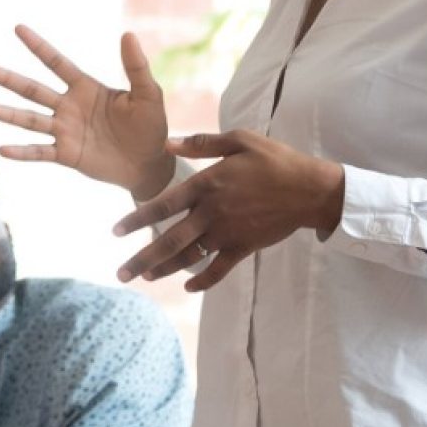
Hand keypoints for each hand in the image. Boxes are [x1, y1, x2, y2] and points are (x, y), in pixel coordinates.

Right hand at [0, 27, 172, 197]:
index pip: (57, 63)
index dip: (38, 46)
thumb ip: (136, 67)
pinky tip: (2, 149)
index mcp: (86, 87)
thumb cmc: (151, 125)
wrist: (150, 164)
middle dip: (7, 78)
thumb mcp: (148, 94)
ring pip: (30, 120)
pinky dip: (22, 152)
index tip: (18, 28)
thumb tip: (128, 34)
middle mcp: (69, 106)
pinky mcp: (66, 155)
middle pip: (33, 89)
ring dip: (8, 114)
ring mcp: (65, 131)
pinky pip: (40, 152)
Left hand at [113, 131, 343, 289]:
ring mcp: (227, 233)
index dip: (137, 220)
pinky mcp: (244, 247)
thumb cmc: (275, 160)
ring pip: (188, 258)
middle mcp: (212, 213)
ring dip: (164, 270)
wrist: (310, 189)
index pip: (163, 206)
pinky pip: (218, 270)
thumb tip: (167, 143)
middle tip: (120, 274)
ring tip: (145, 278)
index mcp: (207, 185)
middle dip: (142, 260)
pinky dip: (202, 281)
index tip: (115, 232)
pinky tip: (187, 287)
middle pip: (169, 241)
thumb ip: (202, 143)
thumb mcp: (239, 140)